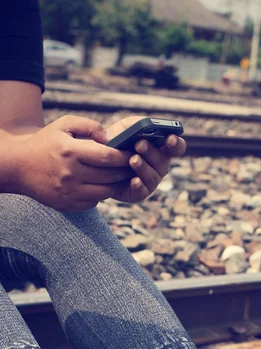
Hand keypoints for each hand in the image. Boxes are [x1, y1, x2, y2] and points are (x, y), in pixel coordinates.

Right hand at [9, 115, 131, 210]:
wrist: (19, 167)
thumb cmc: (46, 143)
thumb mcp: (64, 125)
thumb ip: (89, 126)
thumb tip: (110, 138)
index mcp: (70, 152)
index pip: (107, 157)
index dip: (124, 157)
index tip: (133, 154)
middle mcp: (70, 174)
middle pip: (108, 176)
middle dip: (125, 171)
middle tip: (134, 167)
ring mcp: (68, 192)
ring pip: (104, 192)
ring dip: (116, 185)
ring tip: (121, 176)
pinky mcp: (67, 204)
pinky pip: (93, 202)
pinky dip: (100, 194)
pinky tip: (101, 185)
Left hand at [104, 116, 185, 203]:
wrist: (100, 160)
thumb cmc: (118, 141)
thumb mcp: (127, 127)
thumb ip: (137, 124)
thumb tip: (143, 126)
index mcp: (161, 149)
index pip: (176, 147)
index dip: (176, 144)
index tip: (170, 138)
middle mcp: (159, 166)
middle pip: (163, 161)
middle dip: (151, 152)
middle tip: (140, 144)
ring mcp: (151, 181)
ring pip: (153, 176)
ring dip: (143, 167)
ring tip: (133, 160)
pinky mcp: (139, 192)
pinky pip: (142, 191)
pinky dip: (139, 186)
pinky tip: (134, 180)